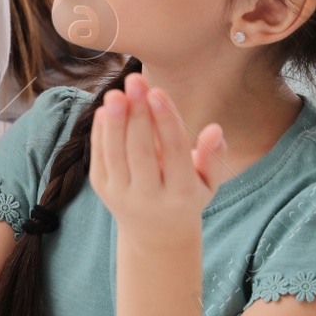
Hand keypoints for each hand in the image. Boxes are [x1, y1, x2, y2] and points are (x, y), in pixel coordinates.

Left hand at [90, 73, 225, 246]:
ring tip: (115, 93)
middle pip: (141, 152)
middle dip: (137, 114)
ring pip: (115, 155)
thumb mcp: (208, 183)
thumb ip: (213, 158)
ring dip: (114, 122)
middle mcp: (149, 199)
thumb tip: (215, 130)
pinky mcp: (102, 191)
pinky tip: (104, 111)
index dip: (165, 121)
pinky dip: (100, 134)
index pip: (174, 153)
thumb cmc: (187, 197)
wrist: (155, 235)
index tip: (157, 91)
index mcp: (181, 195)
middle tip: (134, 80)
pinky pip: (100, 158)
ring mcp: (122, 196)